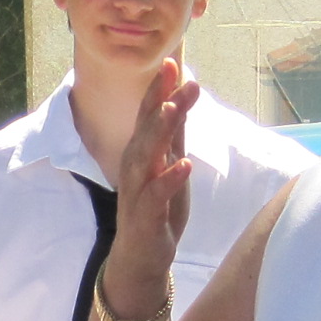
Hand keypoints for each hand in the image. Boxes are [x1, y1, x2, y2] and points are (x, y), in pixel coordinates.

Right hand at [100, 58, 197, 320]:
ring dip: (159, 132)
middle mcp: (136, 167)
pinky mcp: (145, 217)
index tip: (173, 61)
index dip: (160, 89)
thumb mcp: (171, 166)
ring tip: (173, 110)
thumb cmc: (157, 209)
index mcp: (143, 153)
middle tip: (174, 73)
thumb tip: (181, 98)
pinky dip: (169, 180)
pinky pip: (155, 196)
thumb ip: (174, 136)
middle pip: (147, 128)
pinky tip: (183, 165)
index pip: (150, 115)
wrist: (141, 259)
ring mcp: (138, 192)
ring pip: (146, 157)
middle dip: (160, 100)